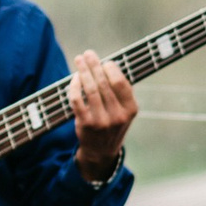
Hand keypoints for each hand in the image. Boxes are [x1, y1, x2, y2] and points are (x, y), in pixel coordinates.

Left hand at [68, 51, 136, 177]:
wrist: (101, 151)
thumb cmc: (112, 123)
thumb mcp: (125, 111)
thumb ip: (120, 92)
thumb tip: (107, 64)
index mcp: (130, 109)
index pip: (120, 83)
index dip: (111, 69)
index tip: (104, 62)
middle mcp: (117, 115)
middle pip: (104, 83)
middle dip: (94, 65)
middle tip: (88, 53)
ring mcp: (101, 121)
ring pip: (90, 89)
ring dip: (83, 71)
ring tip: (79, 60)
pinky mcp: (85, 124)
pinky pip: (77, 100)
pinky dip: (74, 86)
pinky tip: (74, 78)